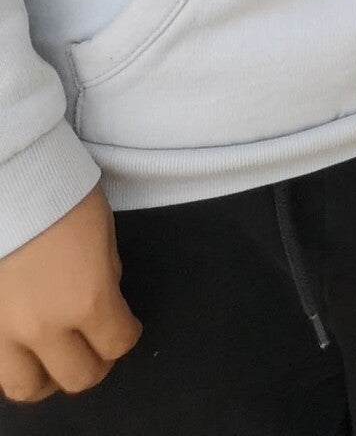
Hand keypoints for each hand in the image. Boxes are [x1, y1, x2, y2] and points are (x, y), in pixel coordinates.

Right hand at [0, 187, 139, 401]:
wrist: (11, 184)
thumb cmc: (62, 197)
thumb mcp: (103, 235)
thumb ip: (106, 277)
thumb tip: (106, 302)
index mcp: (87, 300)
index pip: (116, 343)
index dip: (127, 336)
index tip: (126, 327)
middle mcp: (46, 326)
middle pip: (78, 377)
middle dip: (95, 363)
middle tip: (97, 348)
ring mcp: (6, 332)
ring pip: (27, 388)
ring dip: (48, 378)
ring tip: (56, 360)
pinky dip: (16, 364)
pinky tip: (25, 348)